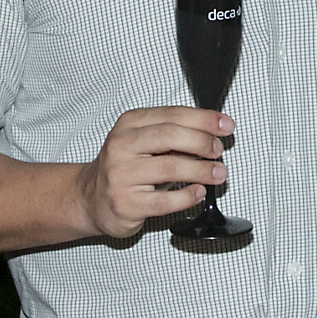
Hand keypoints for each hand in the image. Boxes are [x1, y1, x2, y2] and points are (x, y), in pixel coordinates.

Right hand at [74, 106, 231, 240]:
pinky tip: (198, 192)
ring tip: (218, 173)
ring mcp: (122, 175)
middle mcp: (121, 146)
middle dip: (202, 141)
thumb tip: (212, 133)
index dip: (203, 119)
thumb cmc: (124, 169)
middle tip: (219, 150)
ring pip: (170, 167)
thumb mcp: (141, 143)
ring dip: (201, 170)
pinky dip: (188, 196)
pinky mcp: (127, 203)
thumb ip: (172, 136)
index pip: (172, 114)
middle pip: (170, 135)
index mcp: (128, 124)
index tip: (225, 125)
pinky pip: (165, 200)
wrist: (91, 199)